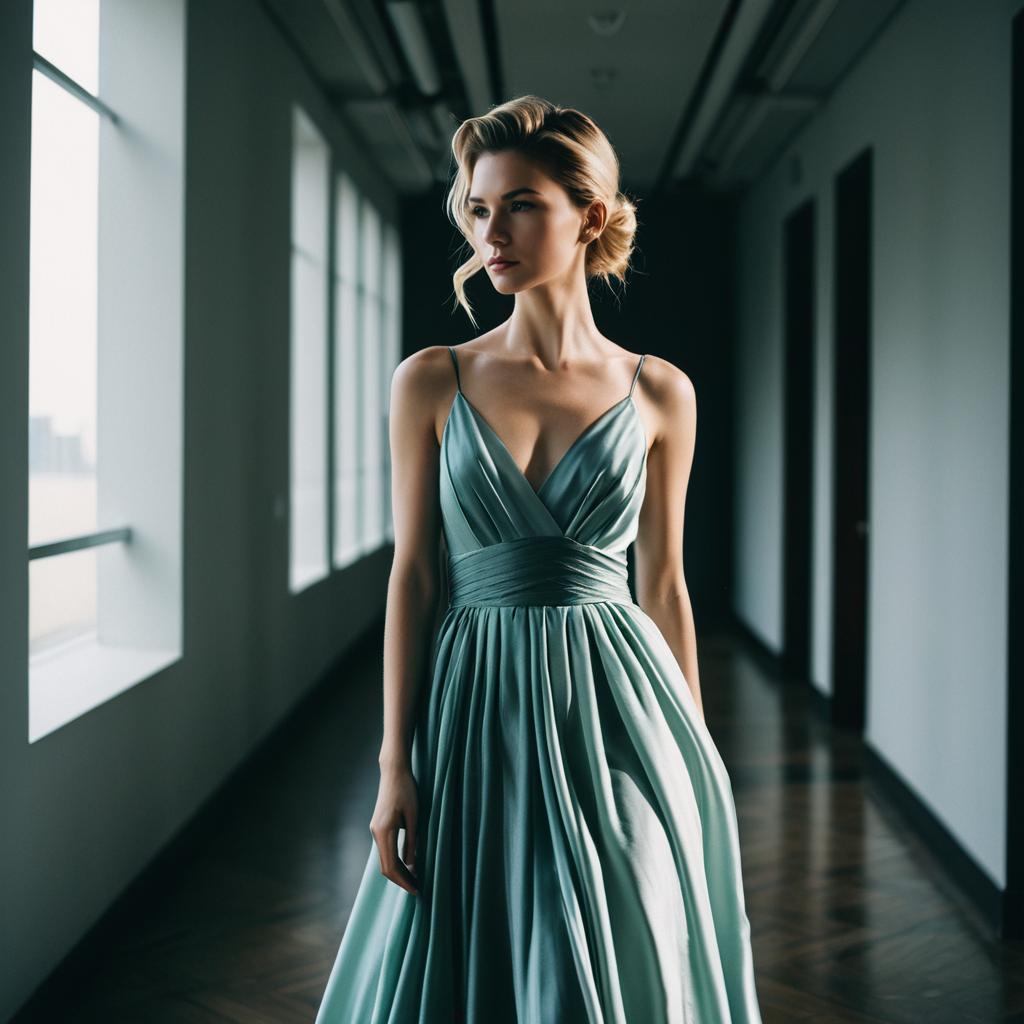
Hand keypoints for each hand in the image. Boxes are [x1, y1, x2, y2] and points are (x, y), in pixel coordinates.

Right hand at [369, 764, 419, 895]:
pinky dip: (396, 860)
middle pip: (385, 866)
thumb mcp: (414, 816)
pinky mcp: (378, 826)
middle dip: (401, 880)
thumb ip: (412, 840)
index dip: (403, 881)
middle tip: (418, 888)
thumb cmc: (407, 790)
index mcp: (384, 832)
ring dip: (398, 871)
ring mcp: (375, 830)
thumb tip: (412, 864)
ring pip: (385, 859)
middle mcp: (376, 833)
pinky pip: (385, 849)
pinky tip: (408, 863)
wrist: (394, 771)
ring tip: (415, 878)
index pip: (391, 866)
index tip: (416, 890)